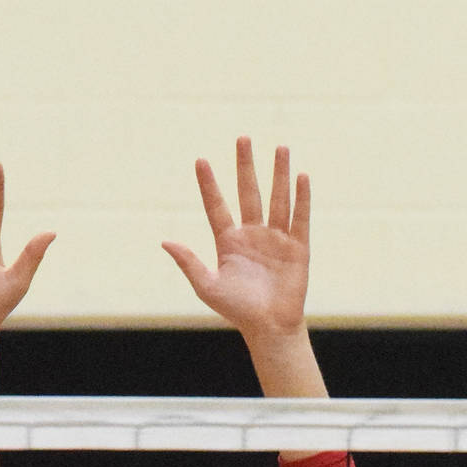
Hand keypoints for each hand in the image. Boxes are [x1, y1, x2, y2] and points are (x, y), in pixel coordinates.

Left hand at [162, 138, 309, 341]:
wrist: (268, 327)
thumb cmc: (237, 310)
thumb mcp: (206, 286)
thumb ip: (188, 262)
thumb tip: (165, 241)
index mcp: (229, 242)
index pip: (217, 206)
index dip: (209, 185)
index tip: (200, 161)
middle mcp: (252, 234)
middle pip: (248, 192)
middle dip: (245, 166)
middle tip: (242, 138)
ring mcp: (276, 238)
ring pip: (277, 198)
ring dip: (278, 173)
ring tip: (279, 147)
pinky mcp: (297, 245)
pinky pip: (300, 216)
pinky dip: (301, 197)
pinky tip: (301, 176)